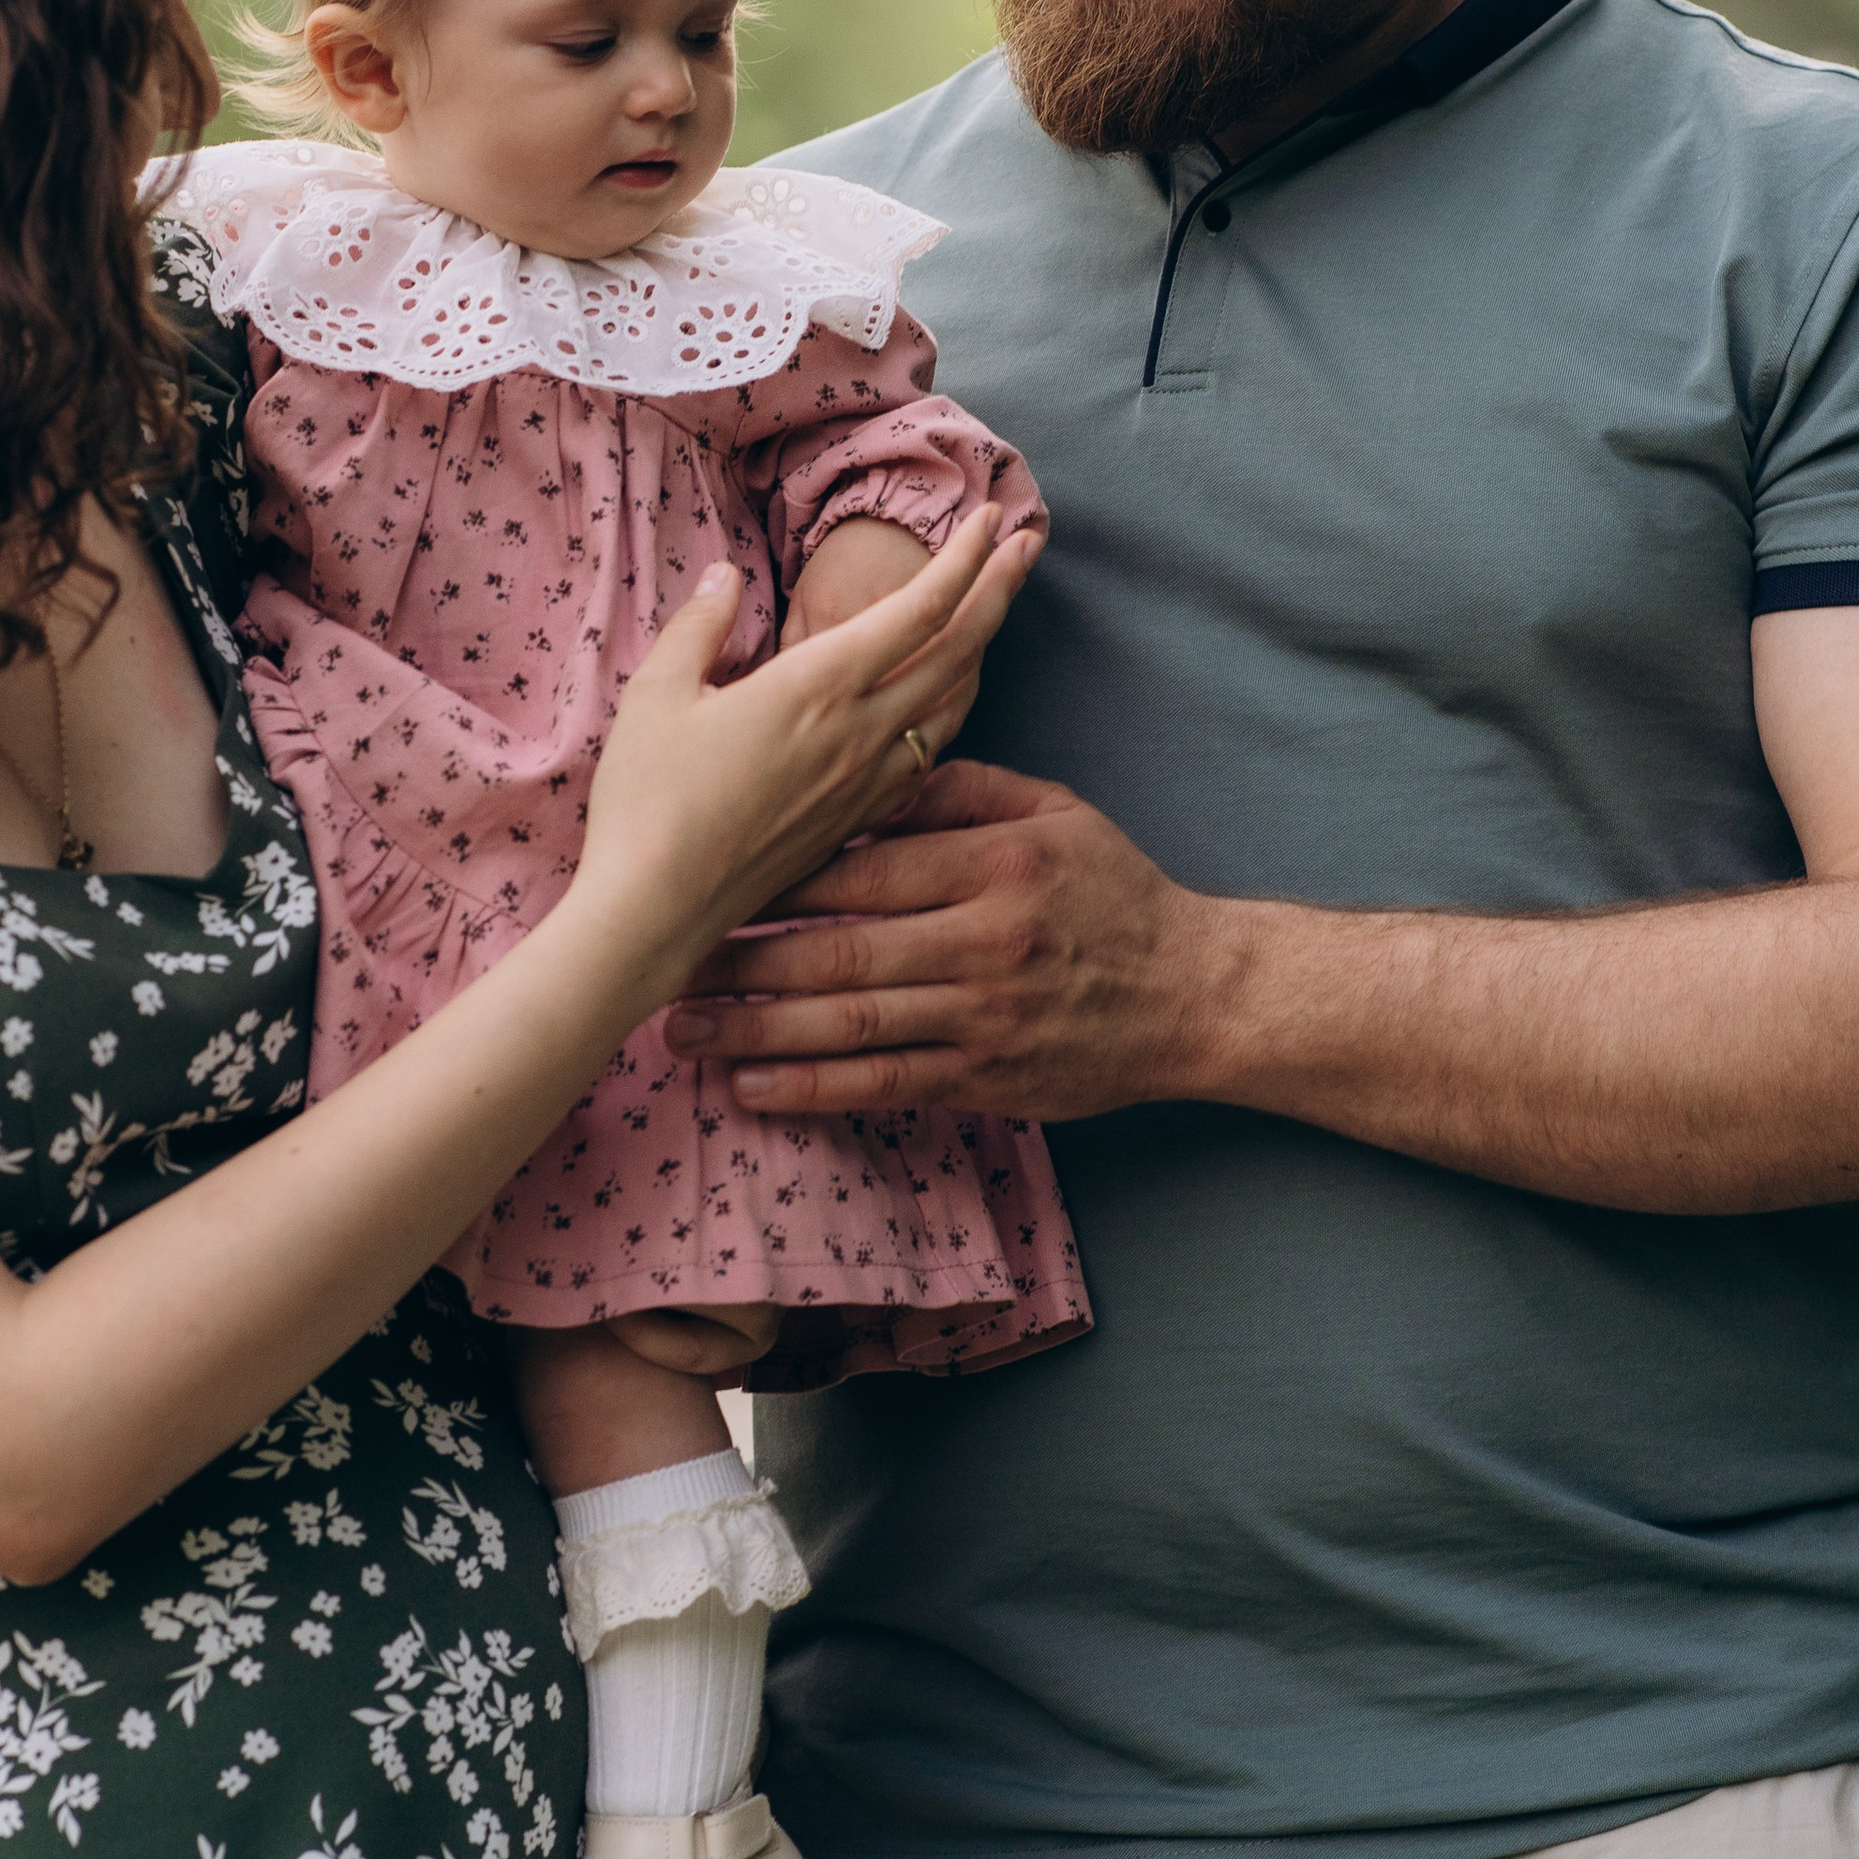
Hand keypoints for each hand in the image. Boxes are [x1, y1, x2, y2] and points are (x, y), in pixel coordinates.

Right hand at [572, 517, 1041, 999]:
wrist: (657, 910)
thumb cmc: (647, 798)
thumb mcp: (658, 693)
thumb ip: (699, 625)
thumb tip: (723, 576)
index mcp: (818, 684)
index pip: (919, 608)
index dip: (963, 558)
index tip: (989, 517)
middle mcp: (860, 730)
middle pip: (958, 648)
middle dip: (999, 586)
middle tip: (1028, 541)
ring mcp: (866, 781)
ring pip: (952, 704)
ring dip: (982, 649)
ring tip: (996, 612)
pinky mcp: (856, 821)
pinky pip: (927, 756)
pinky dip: (949, 714)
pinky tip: (943, 706)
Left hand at [661, 757, 1224, 1117]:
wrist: (1193, 994)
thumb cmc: (1110, 890)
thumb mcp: (1051, 811)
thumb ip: (959, 787)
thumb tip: (869, 768)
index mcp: (993, 864)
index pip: (864, 871)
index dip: (777, 880)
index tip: (706, 878)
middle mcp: (984, 944)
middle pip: (840, 951)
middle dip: (742, 961)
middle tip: (666, 962)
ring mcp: (983, 1019)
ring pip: (850, 1025)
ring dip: (755, 1032)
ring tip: (681, 1032)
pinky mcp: (985, 1079)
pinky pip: (883, 1086)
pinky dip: (812, 1091)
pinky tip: (751, 1088)